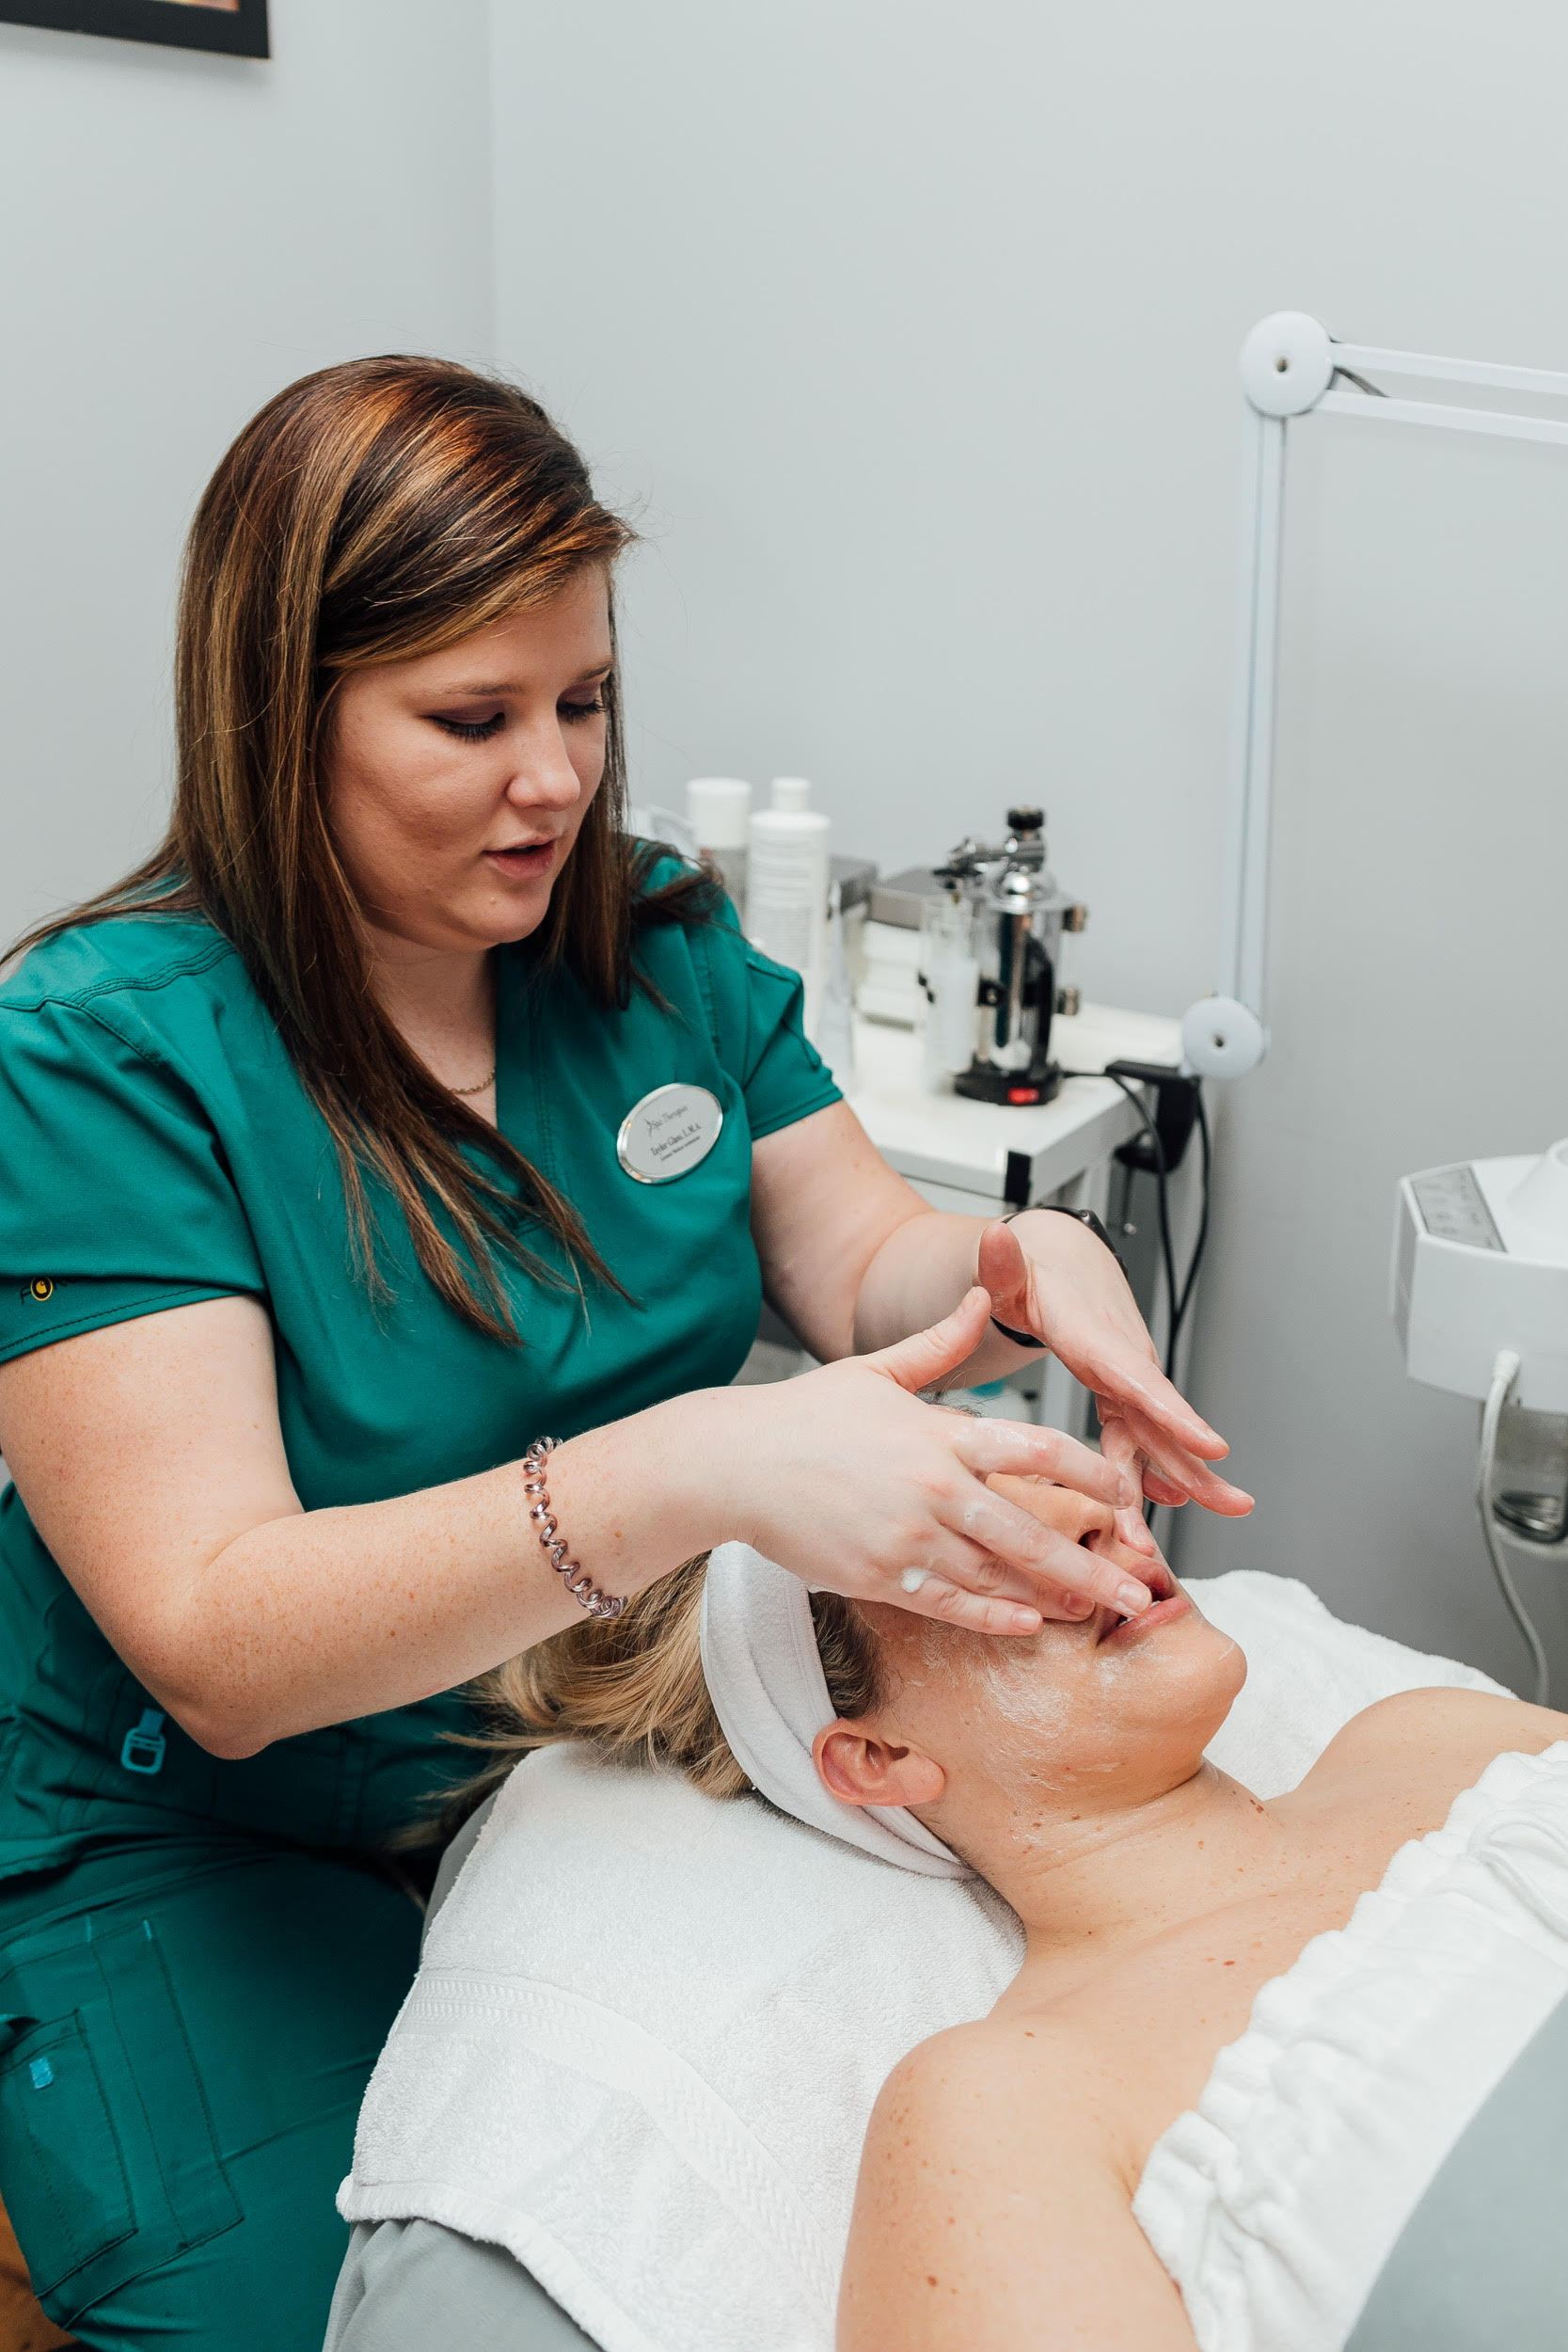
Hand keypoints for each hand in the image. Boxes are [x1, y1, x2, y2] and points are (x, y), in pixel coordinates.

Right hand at [716, 1288, 1155, 1635]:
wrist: (732, 1465)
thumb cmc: (802, 1418)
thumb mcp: (876, 1370)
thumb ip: (941, 1343)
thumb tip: (984, 1297)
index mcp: (939, 1435)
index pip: (1036, 1450)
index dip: (1090, 1473)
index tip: (1127, 1492)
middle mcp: (933, 1490)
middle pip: (1032, 1532)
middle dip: (1092, 1565)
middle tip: (1142, 1589)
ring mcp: (907, 1539)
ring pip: (997, 1576)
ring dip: (1054, 1597)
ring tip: (1098, 1611)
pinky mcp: (880, 1576)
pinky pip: (950, 1604)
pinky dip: (994, 1617)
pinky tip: (1029, 1623)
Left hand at [979, 1215, 1252, 1552]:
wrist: (1060, 1261)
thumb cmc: (1032, 1273)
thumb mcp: (1007, 1270)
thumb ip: (999, 1262)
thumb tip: (998, 1236)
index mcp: (1094, 1338)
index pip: (1139, 1380)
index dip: (1175, 1415)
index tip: (1214, 1447)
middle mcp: (1122, 1362)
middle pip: (1159, 1422)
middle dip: (1195, 1466)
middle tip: (1233, 1505)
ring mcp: (1126, 1381)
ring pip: (1156, 1437)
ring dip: (1188, 1477)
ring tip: (1227, 1510)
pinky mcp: (1121, 1394)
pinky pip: (1139, 1438)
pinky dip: (1154, 1471)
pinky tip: (1171, 1501)